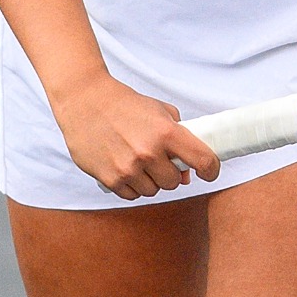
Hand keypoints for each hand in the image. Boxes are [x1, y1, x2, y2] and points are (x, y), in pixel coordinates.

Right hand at [49, 73, 222, 200]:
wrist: (85, 101)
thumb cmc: (125, 104)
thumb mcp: (160, 110)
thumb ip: (179, 136)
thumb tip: (187, 171)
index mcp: (166, 132)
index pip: (202, 160)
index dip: (211, 169)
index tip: (210, 172)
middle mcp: (148, 153)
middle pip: (174, 182)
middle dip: (170, 173)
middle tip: (160, 160)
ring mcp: (128, 168)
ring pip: (153, 190)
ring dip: (150, 179)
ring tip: (138, 160)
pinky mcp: (110, 179)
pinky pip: (131, 195)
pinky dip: (131, 185)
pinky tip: (124, 166)